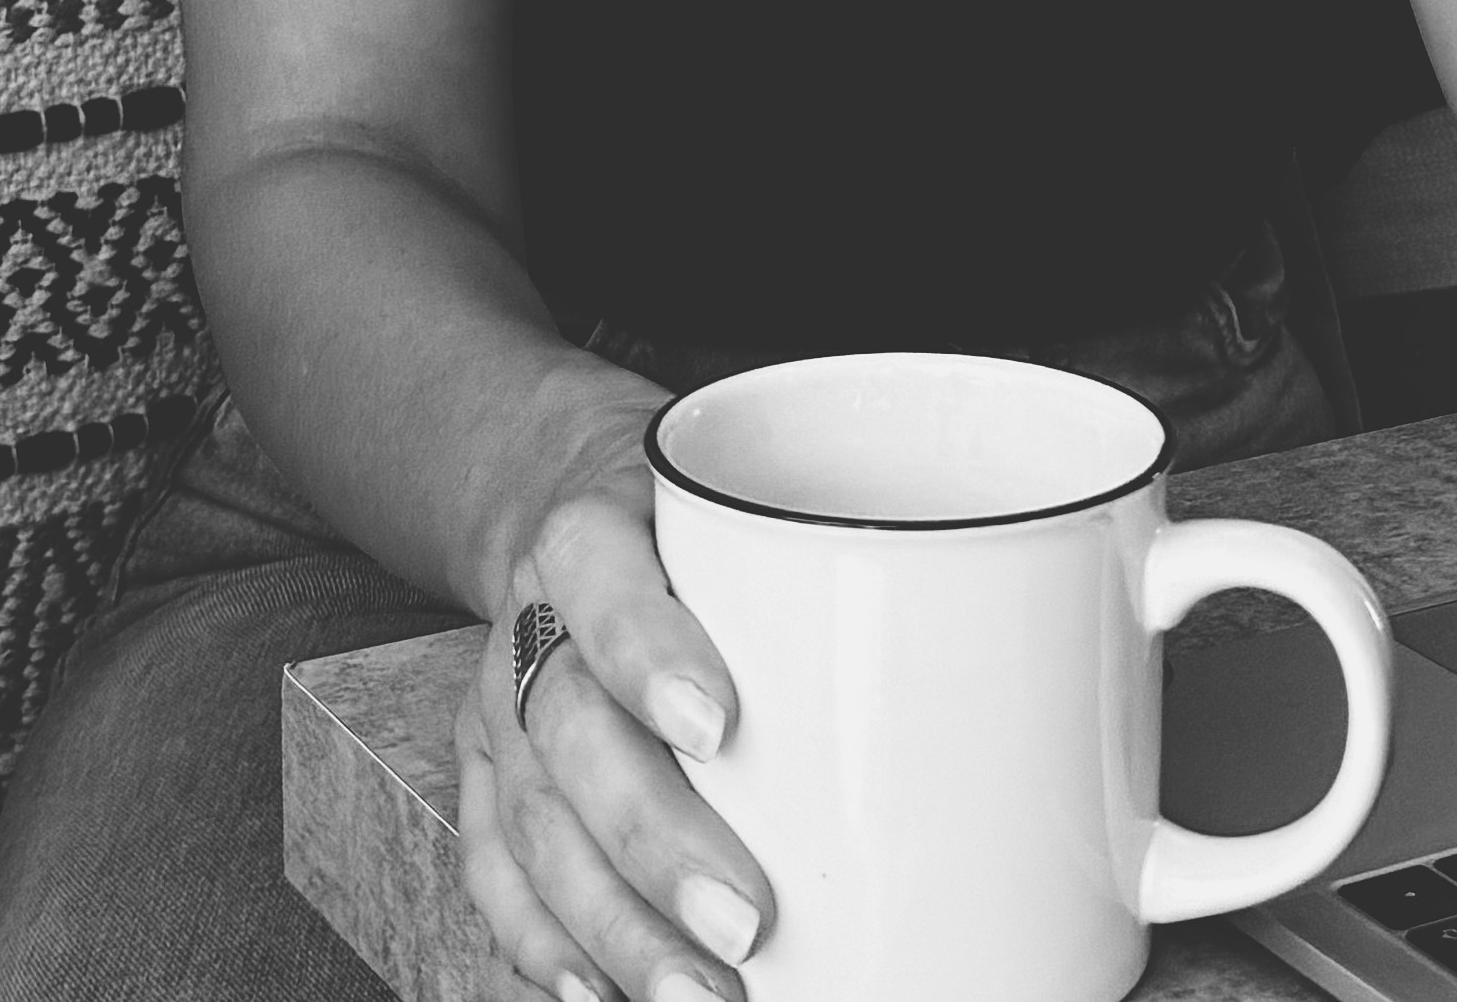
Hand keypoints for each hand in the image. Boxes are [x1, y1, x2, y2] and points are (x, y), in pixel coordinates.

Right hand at [453, 436, 770, 1001]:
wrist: (575, 511)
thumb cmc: (696, 527)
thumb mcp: (745, 505)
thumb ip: (820, 570)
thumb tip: (969, 680)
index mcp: (595, 530)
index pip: (600, 579)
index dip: (648, 655)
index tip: (721, 727)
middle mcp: (533, 617)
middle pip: (571, 728)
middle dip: (655, 839)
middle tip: (746, 919)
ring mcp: (499, 705)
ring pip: (534, 822)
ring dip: (615, 925)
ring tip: (697, 994)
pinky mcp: (488, 775)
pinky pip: (495, 872)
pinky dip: (545, 945)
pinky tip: (602, 995)